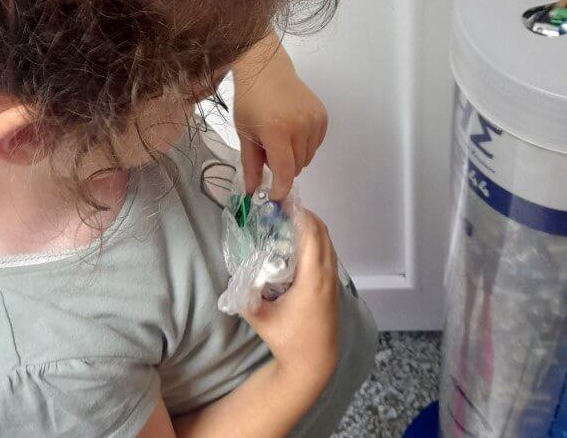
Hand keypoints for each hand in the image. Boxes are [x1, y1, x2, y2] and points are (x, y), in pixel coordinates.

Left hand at [233, 35, 327, 200]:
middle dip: (282, 167)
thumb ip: (251, 164)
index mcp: (277, 130)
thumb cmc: (250, 100)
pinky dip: (304, 144)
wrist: (266, 69)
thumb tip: (252, 192)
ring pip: (307, 157)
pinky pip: (316, 144)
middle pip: (296, 167)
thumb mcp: (245, 133)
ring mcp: (314, 120)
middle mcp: (300, 125)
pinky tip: (291, 129)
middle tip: (268, 149)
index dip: (280, 189)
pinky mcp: (323, 116)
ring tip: (279, 137)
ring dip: (294, 157)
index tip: (273, 196)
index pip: (285, 172)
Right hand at [242, 211, 338, 391]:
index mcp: (312, 280)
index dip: (300, 215)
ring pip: (328, 241)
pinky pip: (328, 252)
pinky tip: (297, 244)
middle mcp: (327, 275)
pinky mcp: (333, 285)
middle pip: (322, 233)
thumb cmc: (289, 341)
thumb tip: (232, 275)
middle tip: (280, 209)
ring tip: (287, 222)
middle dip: (304, 216)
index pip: (312, 236)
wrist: (314, 362)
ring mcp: (333, 280)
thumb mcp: (261, 320)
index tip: (282, 204)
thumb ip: (244, 298)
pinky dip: (316, 240)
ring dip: (311, 227)